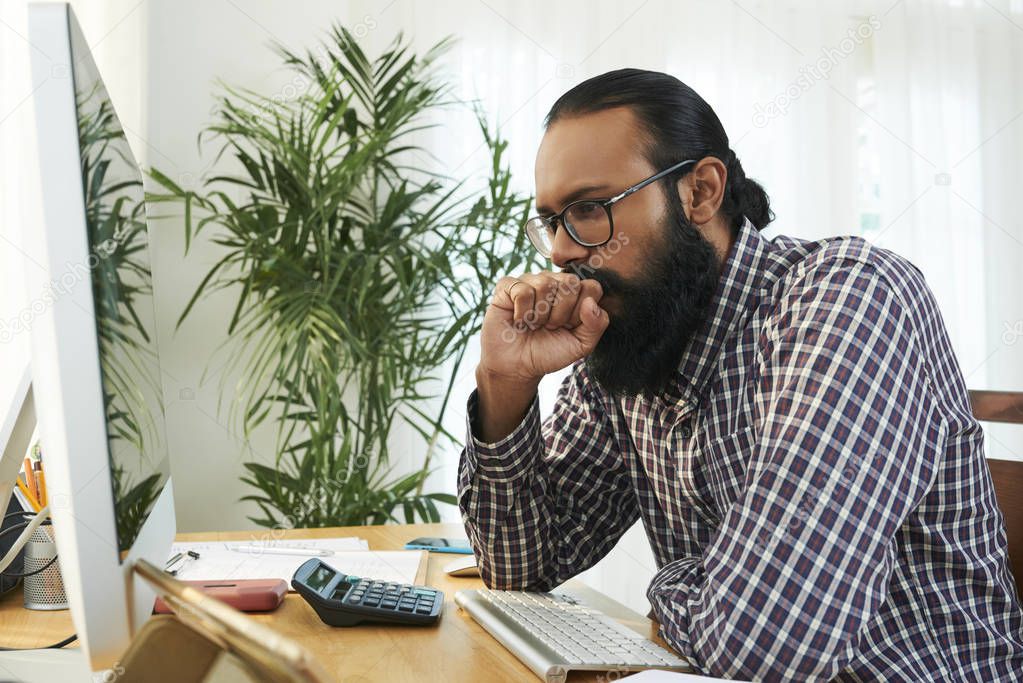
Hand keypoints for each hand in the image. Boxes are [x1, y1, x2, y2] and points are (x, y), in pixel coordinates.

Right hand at [478, 272, 608, 387]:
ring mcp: (531, 280)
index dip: (581, 311)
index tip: (569, 326)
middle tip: (549, 326)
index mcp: (575, 293)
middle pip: (570, 283)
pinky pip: (522, 291)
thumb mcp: (581, 344)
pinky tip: (519, 320)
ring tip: (533, 324)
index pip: (592, 287)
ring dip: (540, 315)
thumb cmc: (548, 352)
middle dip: (561, 313)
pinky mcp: (508, 285)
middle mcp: (554, 282)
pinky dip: (522, 313)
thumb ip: (597, 324)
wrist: (517, 366)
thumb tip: (590, 302)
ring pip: (545, 284)